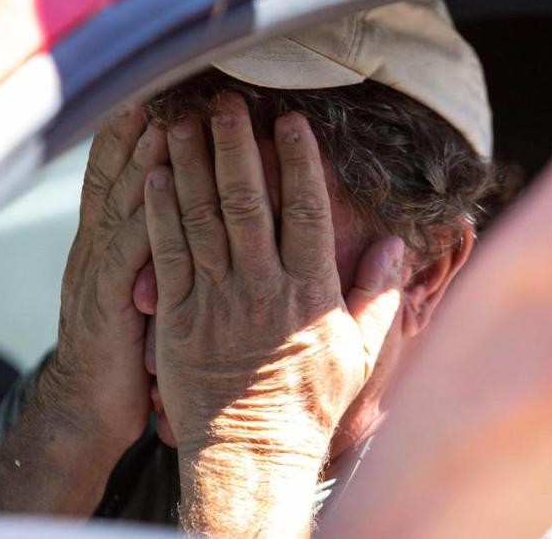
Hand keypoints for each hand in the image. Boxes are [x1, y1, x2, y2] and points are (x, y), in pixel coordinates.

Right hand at [44, 104, 167, 453]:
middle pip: (117, 171)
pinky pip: (128, 249)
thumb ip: (146, 244)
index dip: (134, 125)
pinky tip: (160, 184)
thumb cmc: (123, 346)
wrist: (86, 406)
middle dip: (140, 122)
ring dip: (146, 156)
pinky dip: (143, 212)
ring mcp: (100, 270)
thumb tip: (178, 202)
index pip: (117, 170)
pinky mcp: (111, 301)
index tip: (160, 82)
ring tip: (172, 112)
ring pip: (123, 199)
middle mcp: (98, 243)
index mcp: (106, 239)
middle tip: (166, 75)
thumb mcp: (132, 285)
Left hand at [144, 92, 402, 534]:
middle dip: (236, 144)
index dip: (299, 161)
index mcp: (308, 291)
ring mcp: (216, 298)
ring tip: (185, 118)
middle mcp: (261, 286)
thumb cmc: (308, 404)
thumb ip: (379, 295)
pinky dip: (160, 209)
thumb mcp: (359, 353)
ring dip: (192, 163)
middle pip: (246, 200)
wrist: (250, 453)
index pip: (306, 211)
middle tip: (227, 99)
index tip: (291, 121)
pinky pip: (168, 252)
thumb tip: (396, 246)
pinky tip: (156, 173)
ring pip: (201, 217)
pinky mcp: (179, 315)